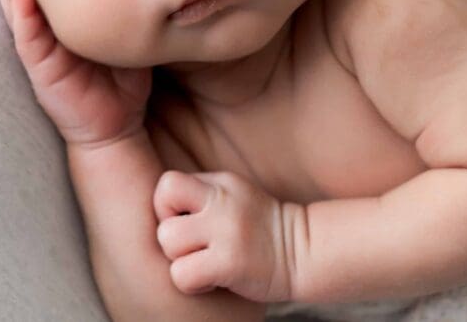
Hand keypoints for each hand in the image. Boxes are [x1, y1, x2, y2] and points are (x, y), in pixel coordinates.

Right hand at [0, 0, 152, 149]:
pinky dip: (23, 16)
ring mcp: (41, 50)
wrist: (118, 125)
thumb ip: (127, 5)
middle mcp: (47, 32)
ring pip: (18, 10)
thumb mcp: (126, 33)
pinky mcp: (42, 69)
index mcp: (64, 21)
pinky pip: (29, 40)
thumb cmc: (123, 78)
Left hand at [152, 169, 298, 303]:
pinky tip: (212, 280)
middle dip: (168, 229)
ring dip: (180, 259)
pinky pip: (182, 275)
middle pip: (163, 201)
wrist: (304, 252)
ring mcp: (227, 230)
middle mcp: (223, 200)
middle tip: (191, 245)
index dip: (167, 206)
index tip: (186, 223)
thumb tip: (162, 203)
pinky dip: (192, 284)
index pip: (168, 182)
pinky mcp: (230, 262)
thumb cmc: (261, 230)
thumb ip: (204, 194)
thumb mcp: (236, 196)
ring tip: (204, 263)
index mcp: (222, 183)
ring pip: (168, 241)